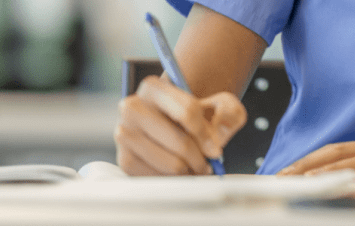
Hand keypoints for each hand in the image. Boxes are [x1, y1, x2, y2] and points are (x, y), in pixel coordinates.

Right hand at [114, 76, 246, 175]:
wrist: (173, 129)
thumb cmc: (197, 117)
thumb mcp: (220, 105)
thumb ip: (230, 111)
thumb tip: (221, 127)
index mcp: (153, 88)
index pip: (187, 111)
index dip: (206, 134)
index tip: (215, 148)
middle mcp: (132, 107)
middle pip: (181, 142)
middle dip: (200, 157)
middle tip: (206, 162)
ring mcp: (124, 134)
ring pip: (172, 164)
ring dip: (190, 170)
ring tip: (193, 166)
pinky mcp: (124, 159)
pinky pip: (158, 178)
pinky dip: (174, 180)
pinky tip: (177, 170)